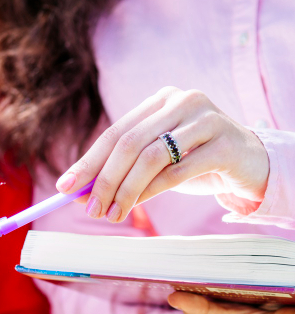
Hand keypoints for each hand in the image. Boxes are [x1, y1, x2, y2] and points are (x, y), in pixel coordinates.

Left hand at [57, 87, 269, 221]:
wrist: (249, 163)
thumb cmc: (194, 160)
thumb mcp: (155, 159)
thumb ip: (121, 167)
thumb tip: (77, 190)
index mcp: (161, 100)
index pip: (114, 132)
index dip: (87, 162)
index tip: (64, 187)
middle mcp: (183, 101)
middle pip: (129, 143)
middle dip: (104, 180)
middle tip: (89, 208)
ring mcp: (207, 120)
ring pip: (151, 157)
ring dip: (126, 190)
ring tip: (111, 213)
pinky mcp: (225, 144)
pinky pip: (177, 171)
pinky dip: (151, 192)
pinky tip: (136, 206)